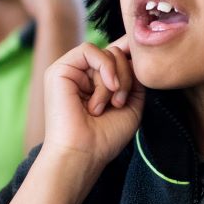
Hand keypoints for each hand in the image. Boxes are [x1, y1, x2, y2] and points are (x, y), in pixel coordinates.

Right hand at [40, 39, 144, 171]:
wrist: (83, 153)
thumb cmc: (105, 136)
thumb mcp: (132, 102)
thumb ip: (134, 77)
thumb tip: (134, 53)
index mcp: (95, 82)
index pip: (116, 57)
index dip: (132, 58)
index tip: (144, 70)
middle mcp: (82, 75)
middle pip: (115, 53)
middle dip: (127, 76)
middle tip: (120, 101)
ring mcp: (70, 71)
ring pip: (107, 52)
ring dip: (118, 78)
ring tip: (111, 103)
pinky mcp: (60, 69)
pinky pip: (90, 50)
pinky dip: (106, 67)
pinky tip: (108, 88)